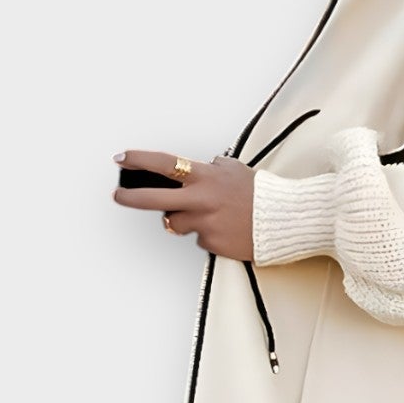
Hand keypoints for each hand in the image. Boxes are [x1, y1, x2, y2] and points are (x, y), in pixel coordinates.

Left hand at [112, 150, 255, 260]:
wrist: (284, 219)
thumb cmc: (263, 194)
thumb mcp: (235, 170)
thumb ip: (213, 167)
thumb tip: (202, 165)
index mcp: (205, 177)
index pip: (163, 164)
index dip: (139, 160)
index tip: (122, 159)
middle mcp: (201, 199)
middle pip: (154, 199)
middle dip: (130, 197)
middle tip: (118, 196)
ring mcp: (205, 223)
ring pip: (175, 223)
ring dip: (182, 219)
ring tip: (205, 216)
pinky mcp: (212, 243)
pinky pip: (199, 239)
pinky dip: (207, 234)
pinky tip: (224, 229)